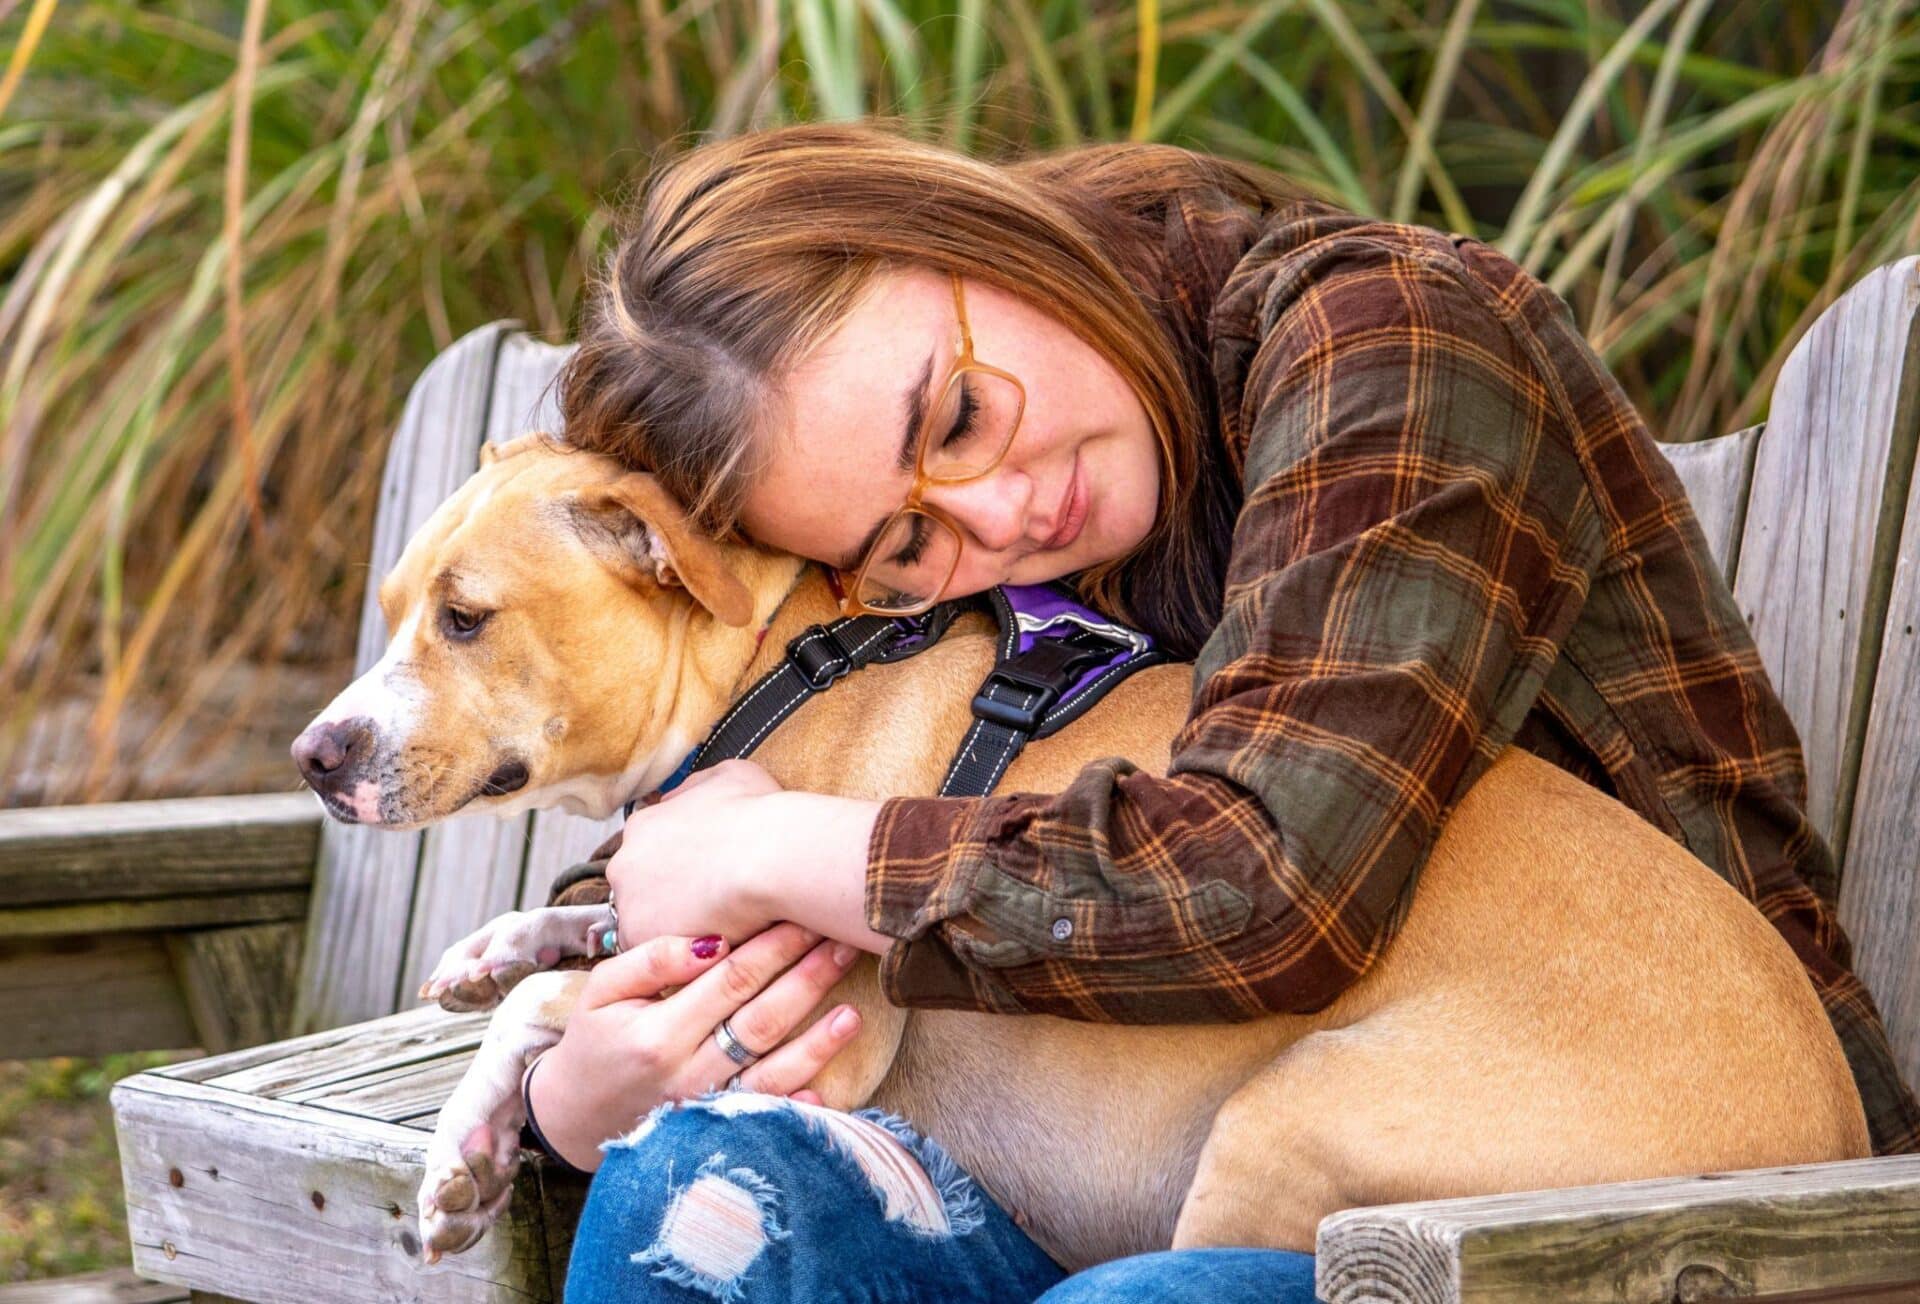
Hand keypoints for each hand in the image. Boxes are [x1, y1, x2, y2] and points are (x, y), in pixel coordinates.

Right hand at [527, 924, 864, 1171]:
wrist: (573, 1116)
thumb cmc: (594, 1040)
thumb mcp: (602, 991)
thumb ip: (652, 960)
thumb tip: (713, 940)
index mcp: (658, 1032)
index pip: (732, 979)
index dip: (774, 946)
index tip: (807, 914)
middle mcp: (687, 1073)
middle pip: (761, 1019)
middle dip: (808, 978)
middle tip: (846, 943)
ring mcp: (705, 1108)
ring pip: (773, 1074)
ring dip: (817, 1043)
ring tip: (854, 1012)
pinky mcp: (716, 1133)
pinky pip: (763, 1120)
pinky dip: (796, 1107)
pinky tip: (827, 1087)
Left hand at [606, 758, 892, 954]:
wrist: (772, 858)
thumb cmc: (761, 815)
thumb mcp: (731, 776)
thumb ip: (698, 788)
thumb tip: (684, 796)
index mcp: (644, 825)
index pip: (650, 853)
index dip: (682, 869)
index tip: (708, 879)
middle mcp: (624, 864)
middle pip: (642, 891)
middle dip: (672, 901)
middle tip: (715, 910)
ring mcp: (629, 907)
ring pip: (649, 927)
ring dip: (676, 931)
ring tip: (721, 935)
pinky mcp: (643, 944)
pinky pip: (661, 959)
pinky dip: (685, 960)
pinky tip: (718, 952)